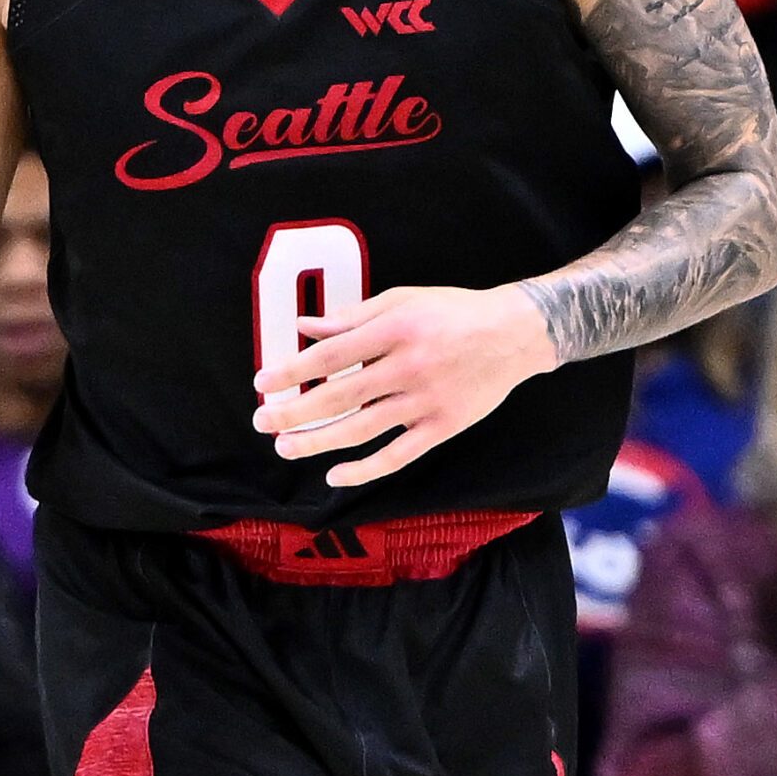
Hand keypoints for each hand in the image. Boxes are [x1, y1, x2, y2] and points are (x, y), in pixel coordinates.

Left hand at [249, 285, 556, 488]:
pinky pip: (398, 456)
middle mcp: (406, 368)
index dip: (292, 371)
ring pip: (362, 430)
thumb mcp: (401, 300)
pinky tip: (336, 475)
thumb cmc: (453, 311)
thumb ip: (352, 316)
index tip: (263, 382)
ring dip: (318, 442)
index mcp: (393, 331)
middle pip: (338, 397)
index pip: (330, 355)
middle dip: (293, 413)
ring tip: (285, 447)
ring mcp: (425, 402)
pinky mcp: (443, 427)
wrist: (514, 333)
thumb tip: (304, 327)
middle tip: (262, 422)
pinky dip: (365, 469)